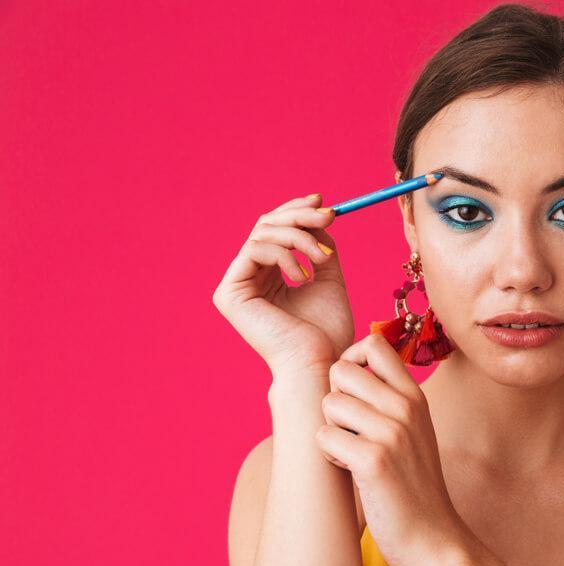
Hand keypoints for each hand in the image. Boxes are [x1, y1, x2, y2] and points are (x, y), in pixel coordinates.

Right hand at [212, 194, 354, 376]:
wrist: (320, 361)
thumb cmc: (326, 331)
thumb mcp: (328, 277)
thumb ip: (319, 246)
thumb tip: (319, 214)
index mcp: (268, 275)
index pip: (275, 229)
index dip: (296, 210)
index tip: (323, 202)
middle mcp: (249, 277)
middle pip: (265, 225)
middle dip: (300, 216)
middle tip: (329, 216)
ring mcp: (236, 285)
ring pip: (262, 233)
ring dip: (299, 238)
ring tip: (323, 259)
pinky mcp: (229, 293)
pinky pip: (254, 250)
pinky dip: (284, 254)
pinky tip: (302, 275)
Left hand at [315, 333, 469, 565]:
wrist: (433, 538)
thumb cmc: (413, 485)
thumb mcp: (413, 430)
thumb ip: (389, 397)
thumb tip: (346, 368)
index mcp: (414, 396)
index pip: (374, 343)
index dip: (350, 359)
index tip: (351, 389)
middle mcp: (405, 407)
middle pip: (341, 370)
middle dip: (334, 397)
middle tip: (349, 429)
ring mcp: (391, 433)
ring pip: (329, 404)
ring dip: (331, 430)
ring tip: (352, 453)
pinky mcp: (373, 461)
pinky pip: (324, 437)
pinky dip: (329, 455)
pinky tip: (351, 471)